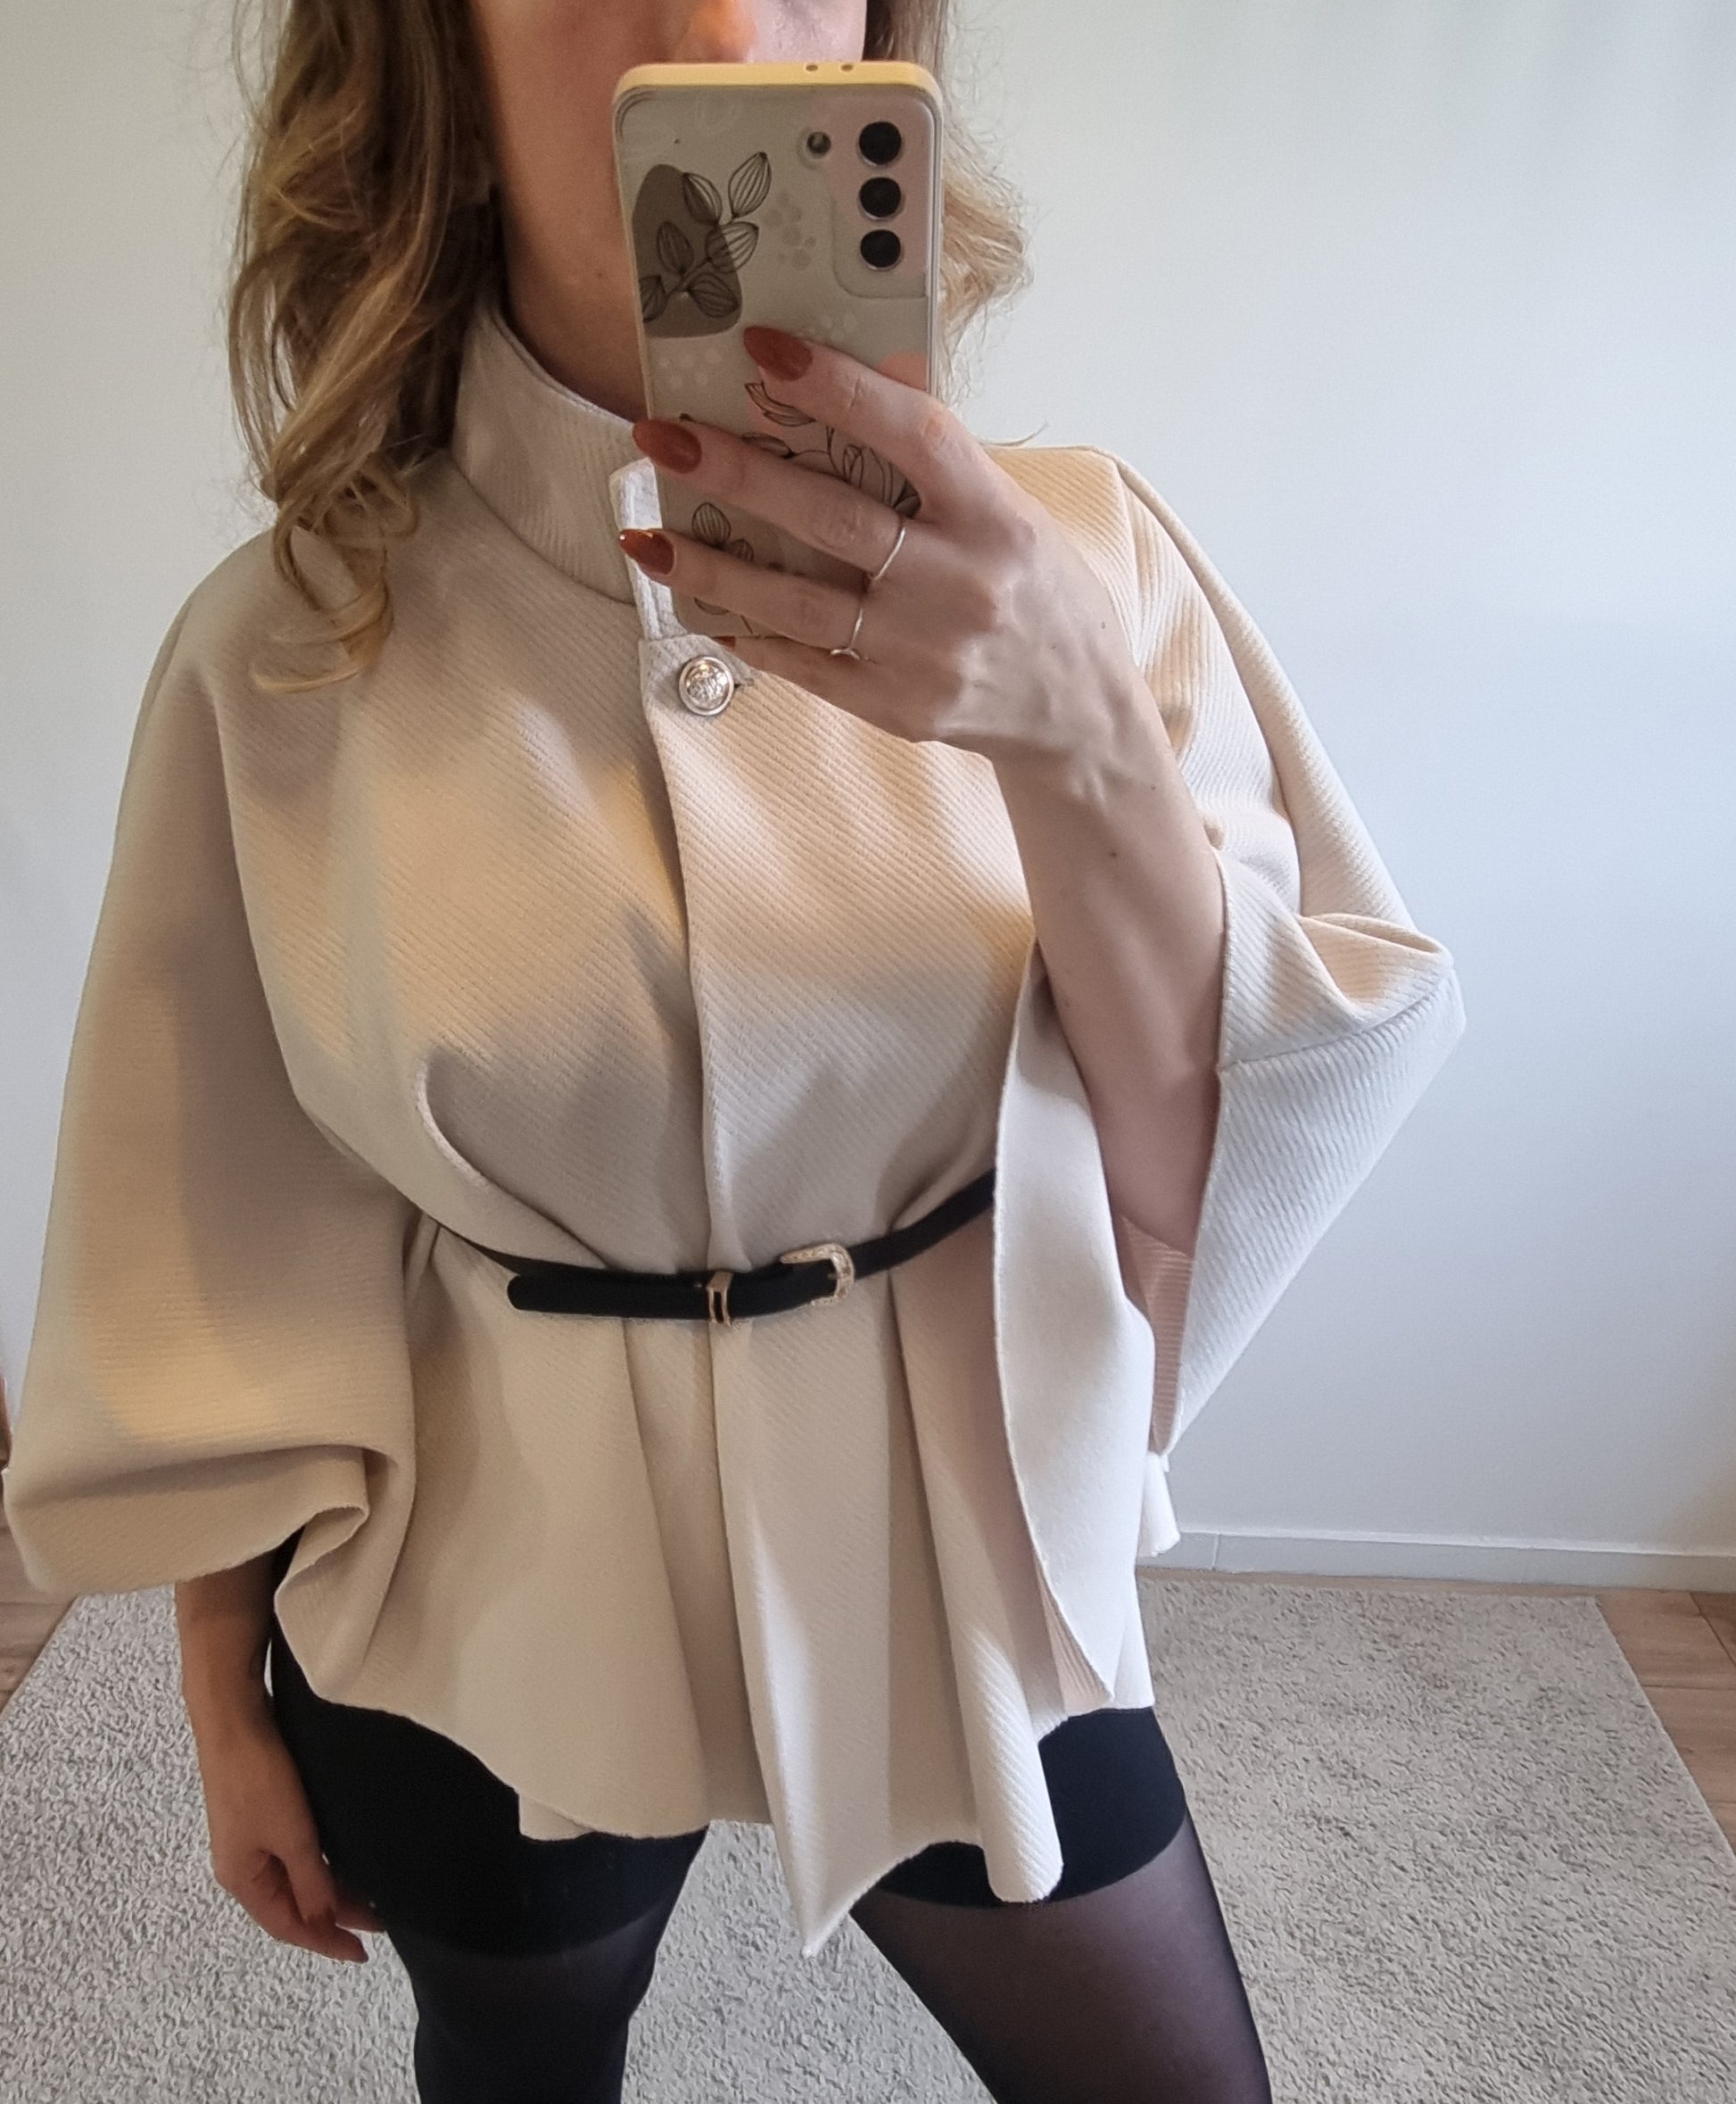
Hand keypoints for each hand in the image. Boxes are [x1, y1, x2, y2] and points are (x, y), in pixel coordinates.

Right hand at [189, 1691, 384, 1963]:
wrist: (235, 1719)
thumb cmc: (259, 1779)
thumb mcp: (294, 1836)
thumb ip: (312, 1881)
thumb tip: (324, 1922)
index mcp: (243, 1880)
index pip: (289, 1926)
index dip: (325, 1942)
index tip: (362, 1953)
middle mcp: (243, 1865)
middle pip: (291, 1905)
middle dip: (332, 1918)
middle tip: (377, 1923)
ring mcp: (249, 1839)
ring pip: (293, 1879)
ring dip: (328, 1891)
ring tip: (368, 1896)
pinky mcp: (259, 1813)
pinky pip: (292, 1855)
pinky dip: (318, 1865)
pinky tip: (341, 1860)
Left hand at [619, 325, 1142, 768]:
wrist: (1076, 713)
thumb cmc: (1036, 593)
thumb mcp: (1012, 515)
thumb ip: (935, 473)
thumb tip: (832, 402)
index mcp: (995, 517)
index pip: (911, 433)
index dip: (836, 387)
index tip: (763, 347)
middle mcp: (960, 584)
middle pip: (831, 518)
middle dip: (736, 472)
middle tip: (662, 437)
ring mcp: (924, 653)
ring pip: (798, 603)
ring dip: (712, 567)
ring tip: (646, 537)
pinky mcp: (897, 707)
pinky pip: (805, 666)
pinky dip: (750, 634)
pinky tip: (702, 605)